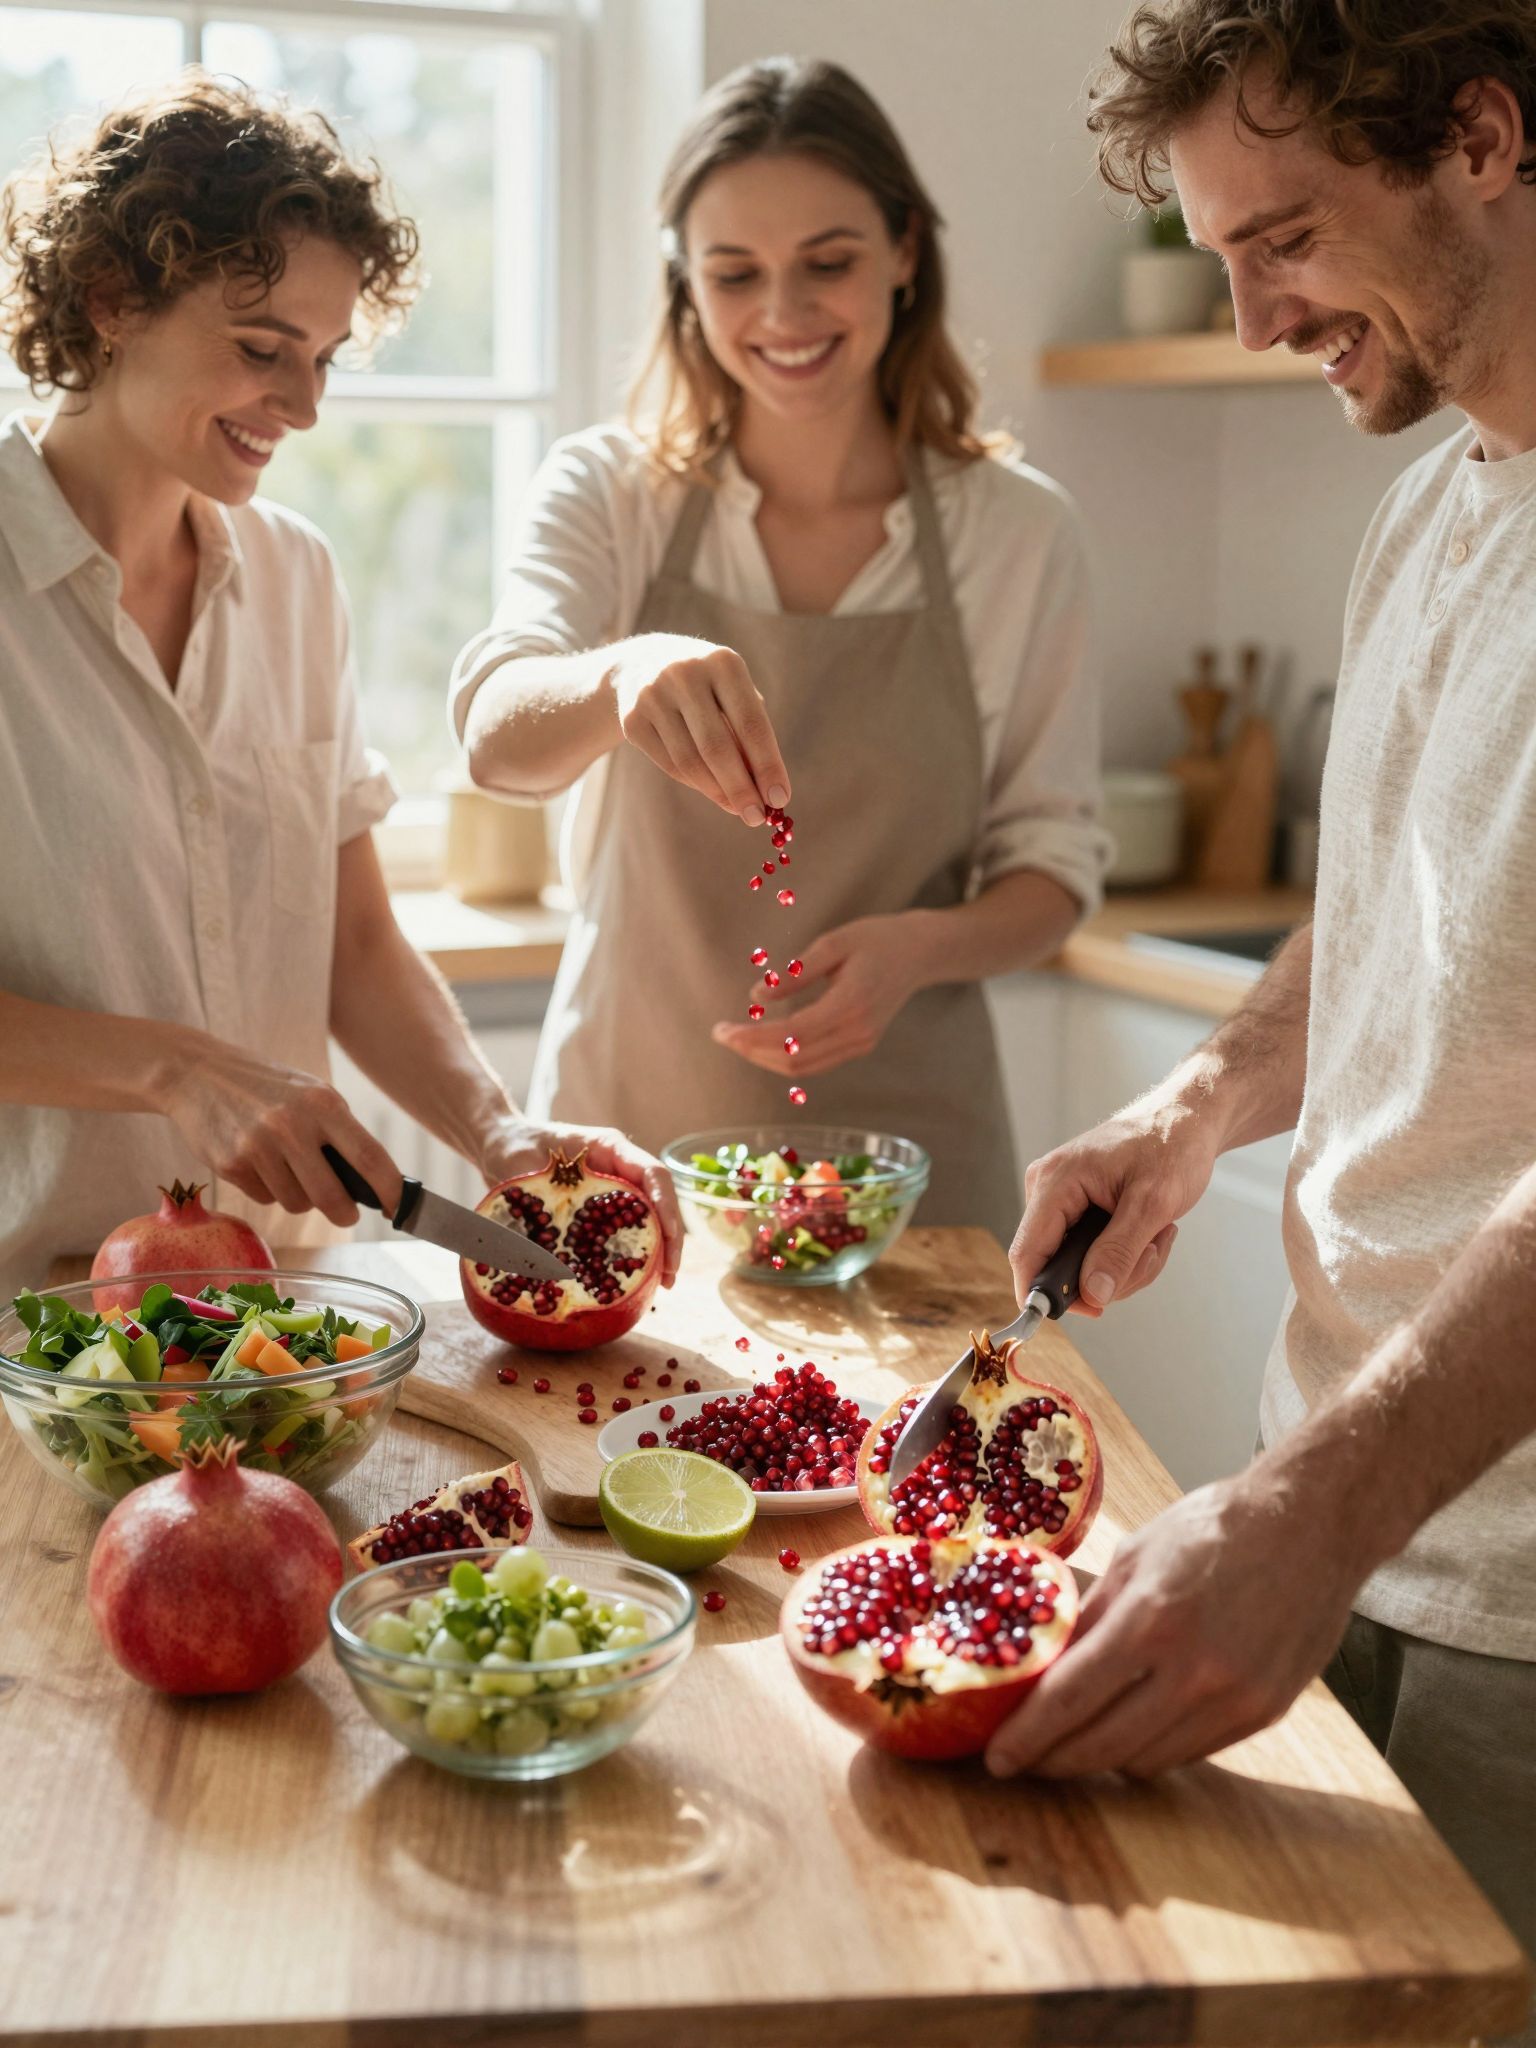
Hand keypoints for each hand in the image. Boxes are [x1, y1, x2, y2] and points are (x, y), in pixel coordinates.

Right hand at [164, 1040, 402, 1227]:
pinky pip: (264, 1198)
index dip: (390, 1189)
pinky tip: (257, 1161)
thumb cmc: (268, 1087)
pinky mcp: (230, 1165)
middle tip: (348, 1215)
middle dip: (344, 1214)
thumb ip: (340, 1132)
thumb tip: (371, 1183)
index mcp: (323, 1104)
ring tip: (287, 1166)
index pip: (369, 1156)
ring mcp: (257, 1147)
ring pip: (296, 1203)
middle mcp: (291, 1126)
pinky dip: (268, 1189)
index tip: (400, 1208)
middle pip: (332, 1196)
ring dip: (299, 1197)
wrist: (198, 1073)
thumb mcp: (312, 1094)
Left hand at [479, 1117, 683, 1287]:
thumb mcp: (523, 1166)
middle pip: (659, 1199)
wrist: (505, 1145)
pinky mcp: (602, 1206)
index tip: (670, 1235)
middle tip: (670, 1275)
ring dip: (659, 1247)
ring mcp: (614, 1186)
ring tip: (663, 1283)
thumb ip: (536, 1194)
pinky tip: (637, 1277)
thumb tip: (541, 1237)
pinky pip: (627, 1226)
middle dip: (670, 1236)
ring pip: (649, 1215)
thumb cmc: (515, 1146)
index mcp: (609, 1148)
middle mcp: (619, 1166)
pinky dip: (635, 1250)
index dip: (665, 1203)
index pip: (652, 1172)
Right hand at [612, 634, 789, 824]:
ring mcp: (653, 695)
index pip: (751, 723)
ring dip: (718, 792)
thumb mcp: (734, 696)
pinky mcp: (632, 719)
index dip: (768, 765)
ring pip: (690, 762)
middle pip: (717, 747)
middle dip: (741, 788)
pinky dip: (695, 784)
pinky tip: (711, 790)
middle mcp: (685, 674)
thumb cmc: (708, 688)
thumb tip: (766, 793)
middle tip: (757, 817)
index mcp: (723, 663)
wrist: (643, 665)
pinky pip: (670, 765)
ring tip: (737, 808)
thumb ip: (750, 737)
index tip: (780, 799)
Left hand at [710, 913, 920, 1077]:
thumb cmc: (875, 940)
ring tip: (736, 1038)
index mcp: (852, 1004)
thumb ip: (795, 973)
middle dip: (752, 1050)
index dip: (753, 1036)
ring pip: (803, 1066)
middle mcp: (858, 1032)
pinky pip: (815, 1062)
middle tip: (721, 1033)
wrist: (919, 953)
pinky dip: (785, 1056)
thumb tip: (756, 996)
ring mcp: (861, 1043)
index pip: (792, 1033)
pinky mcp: (859, 1045)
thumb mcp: (833, 943)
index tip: (723, 1031)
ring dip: (765, 1058)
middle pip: (794, 1058)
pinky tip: (763, 1041)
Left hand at [985, 1469, 1362, 1778]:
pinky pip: (1189, 1753)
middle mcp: (1195, 1671)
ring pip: (1145, 1760)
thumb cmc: (1215, 1528)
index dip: (1026, 1737)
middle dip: (1053, 1759)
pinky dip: (1153, 1748)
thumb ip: (1090, 1614)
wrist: (1311, 1526)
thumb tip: (1041, 1658)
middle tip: (1024, 1759)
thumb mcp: (1136, 1555)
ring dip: (1102, 1758)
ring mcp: (1234, 1700)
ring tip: (1073, 1743)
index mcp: (1152, 1619)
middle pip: (1102, 1744)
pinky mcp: (1263, 1714)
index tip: (996, 1759)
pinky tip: (1133, 1729)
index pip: (1070, 1699)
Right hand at [1009, 1099, 1219, 1313]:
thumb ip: (1119, 1251)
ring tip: (1157, 1234)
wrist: (1186, 1119)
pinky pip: (1091, 1252)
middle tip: (1150, 1253)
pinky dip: (1125, 1254)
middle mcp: (1048, 1189)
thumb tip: (1092, 1295)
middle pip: (1058, 1266)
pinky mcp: (1077, 1207)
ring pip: (1081, 1265)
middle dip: (1109, 1274)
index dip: (1044, 1294)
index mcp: (1055, 1182)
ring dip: (1126, 1264)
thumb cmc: (1171, 1145)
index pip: (1027, 1253)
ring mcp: (1062, 1199)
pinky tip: (1150, 1231)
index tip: (1086, 1313)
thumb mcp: (1152, 1203)